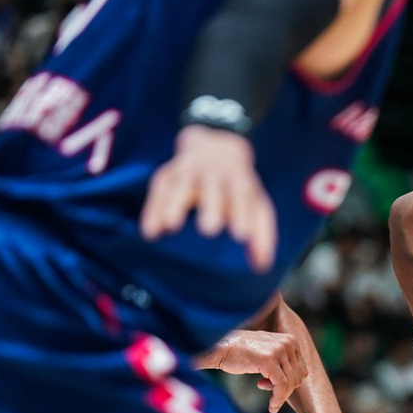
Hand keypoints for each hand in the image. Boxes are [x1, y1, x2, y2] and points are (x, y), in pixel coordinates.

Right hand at [140, 126, 277, 271]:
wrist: (215, 146)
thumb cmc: (239, 190)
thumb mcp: (257, 206)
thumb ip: (263, 235)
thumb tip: (261, 266)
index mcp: (240, 181)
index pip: (243, 196)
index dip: (242, 213)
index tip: (241, 235)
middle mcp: (215, 174)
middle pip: (213, 188)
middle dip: (211, 206)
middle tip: (210, 229)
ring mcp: (190, 171)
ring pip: (182, 185)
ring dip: (176, 203)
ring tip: (172, 225)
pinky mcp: (168, 174)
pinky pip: (159, 189)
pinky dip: (153, 209)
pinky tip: (149, 232)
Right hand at [197, 329, 306, 412]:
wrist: (219, 347)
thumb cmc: (241, 353)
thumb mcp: (268, 352)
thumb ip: (283, 362)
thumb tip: (298, 381)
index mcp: (290, 340)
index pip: (301, 369)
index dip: (291, 383)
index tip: (276, 388)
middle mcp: (287, 343)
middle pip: (298, 377)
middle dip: (286, 390)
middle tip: (272, 396)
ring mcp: (278, 351)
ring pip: (290, 383)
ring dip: (281, 397)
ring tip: (271, 402)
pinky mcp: (269, 361)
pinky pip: (281, 386)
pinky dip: (278, 399)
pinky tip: (272, 406)